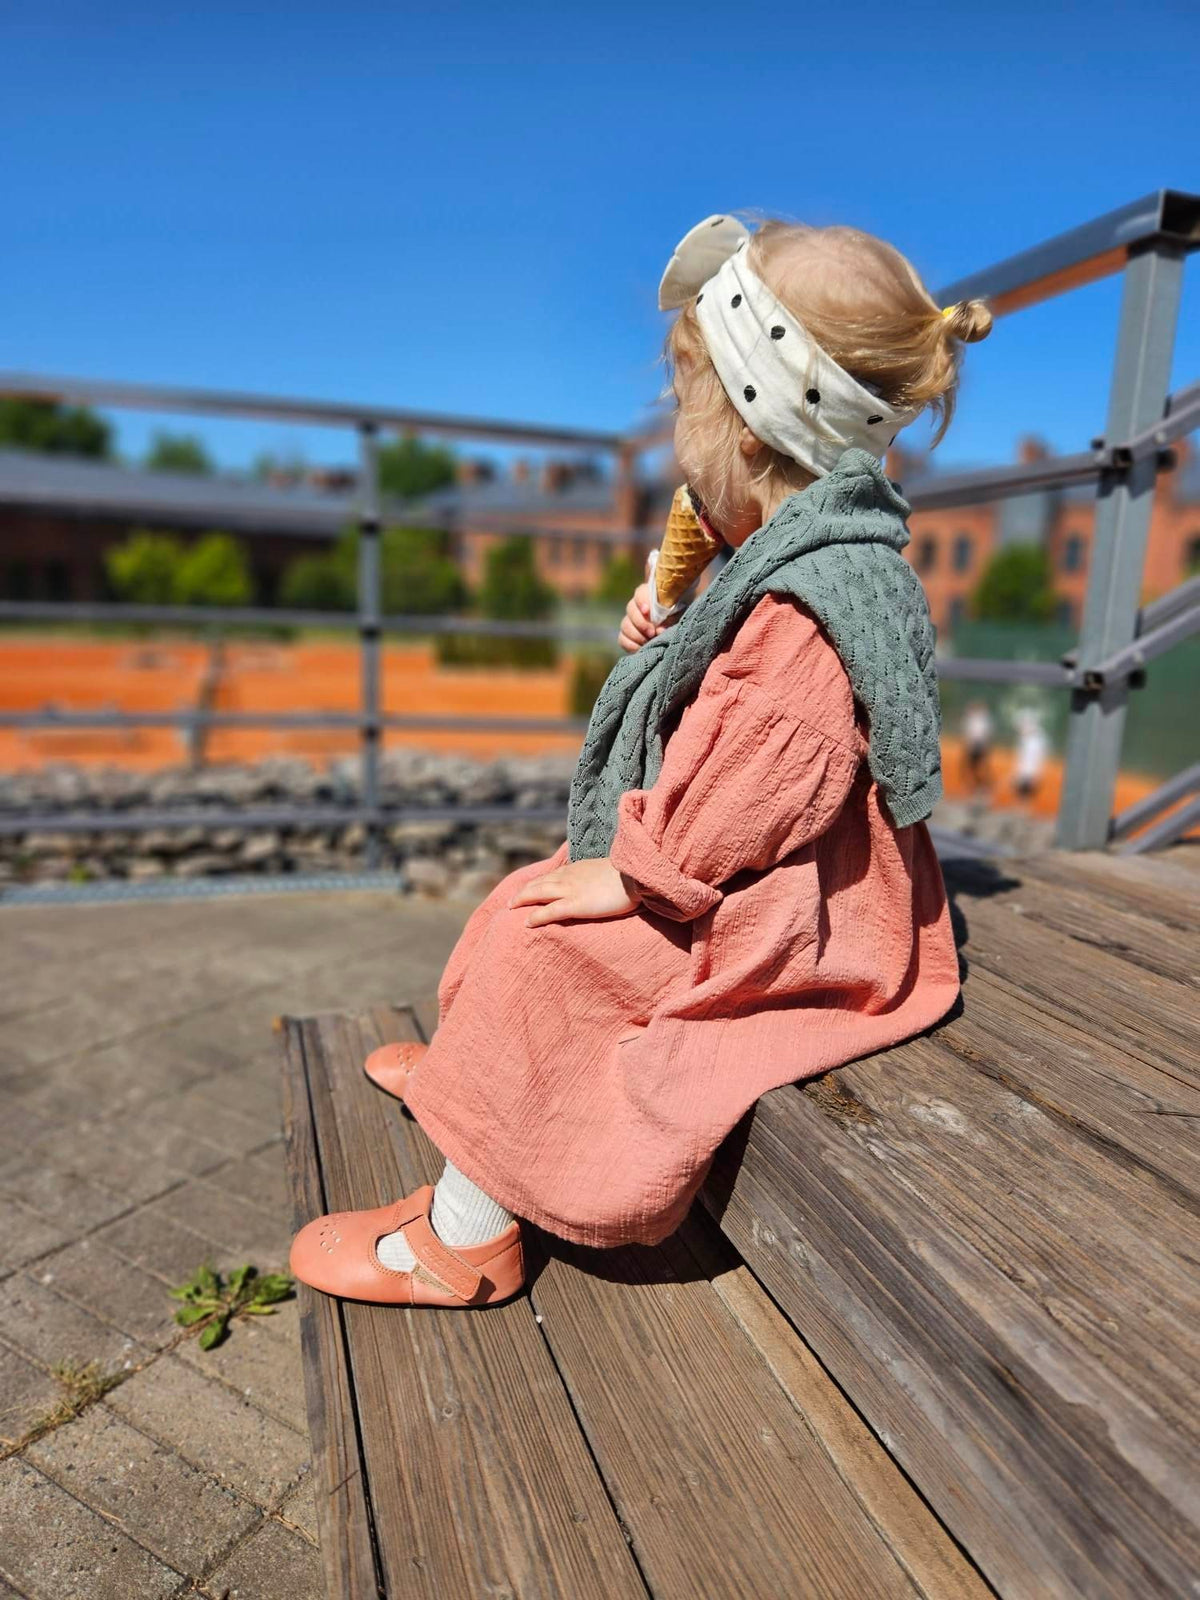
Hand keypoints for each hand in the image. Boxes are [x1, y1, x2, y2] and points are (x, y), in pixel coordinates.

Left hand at [509, 857, 641, 926]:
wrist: (637, 876)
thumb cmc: (630, 876)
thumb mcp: (610, 871)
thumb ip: (599, 876)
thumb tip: (601, 883)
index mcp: (579, 868)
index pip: (553, 874)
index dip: (539, 881)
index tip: (530, 886)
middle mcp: (570, 877)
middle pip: (539, 882)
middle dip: (524, 891)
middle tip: (512, 900)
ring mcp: (571, 890)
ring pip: (538, 893)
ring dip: (522, 900)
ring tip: (512, 908)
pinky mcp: (576, 904)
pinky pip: (549, 911)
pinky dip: (536, 916)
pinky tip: (526, 923)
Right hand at [618, 566, 678, 653]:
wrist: (686, 630)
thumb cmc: (684, 615)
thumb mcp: (684, 609)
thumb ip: (673, 613)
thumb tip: (660, 627)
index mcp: (651, 594)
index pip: (640, 592)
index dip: (642, 600)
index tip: (648, 611)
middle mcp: (639, 606)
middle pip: (630, 609)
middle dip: (640, 622)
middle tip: (653, 632)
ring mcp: (633, 621)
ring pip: (625, 624)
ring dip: (636, 634)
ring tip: (649, 640)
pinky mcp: (630, 636)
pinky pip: (622, 638)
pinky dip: (630, 644)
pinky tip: (642, 647)